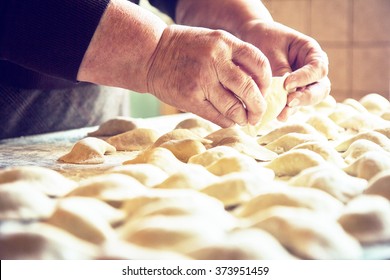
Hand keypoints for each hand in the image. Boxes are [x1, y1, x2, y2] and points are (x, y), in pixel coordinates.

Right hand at [146, 25, 271, 126]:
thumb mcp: (213, 40)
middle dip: (258, 107)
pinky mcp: (190, 98)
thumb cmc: (186, 49)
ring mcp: (202, 81)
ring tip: (244, 119)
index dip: (266, 82)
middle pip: (249, 90)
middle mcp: (215, 60)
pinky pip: (217, 117)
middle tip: (258, 115)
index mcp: (225, 43)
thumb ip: (234, 57)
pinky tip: (229, 120)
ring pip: (234, 108)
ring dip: (243, 118)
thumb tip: (257, 85)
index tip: (263, 91)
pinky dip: (228, 122)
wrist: (151, 54)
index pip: (259, 63)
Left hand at [239, 20, 330, 120]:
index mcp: (312, 53)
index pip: (318, 68)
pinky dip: (286, 110)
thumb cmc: (265, 39)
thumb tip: (286, 91)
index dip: (305, 78)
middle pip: (320, 88)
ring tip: (282, 114)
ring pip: (309, 99)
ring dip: (296, 107)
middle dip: (306, 97)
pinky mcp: (292, 94)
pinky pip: (293, 104)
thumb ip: (281, 69)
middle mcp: (312, 70)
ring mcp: (304, 84)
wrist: (253, 39)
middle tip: (290, 101)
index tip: (287, 83)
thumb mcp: (272, 50)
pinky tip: (277, 116)